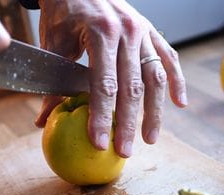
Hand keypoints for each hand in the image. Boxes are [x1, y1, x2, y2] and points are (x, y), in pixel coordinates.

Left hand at [34, 0, 186, 157]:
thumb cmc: (64, 13)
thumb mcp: (54, 44)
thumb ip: (52, 83)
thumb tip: (43, 121)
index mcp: (101, 33)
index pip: (104, 85)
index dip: (102, 117)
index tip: (100, 143)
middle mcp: (128, 32)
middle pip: (132, 87)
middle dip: (128, 123)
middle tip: (125, 151)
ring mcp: (144, 31)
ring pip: (155, 78)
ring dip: (154, 112)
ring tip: (150, 139)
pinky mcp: (152, 32)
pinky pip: (169, 59)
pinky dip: (177, 82)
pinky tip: (180, 104)